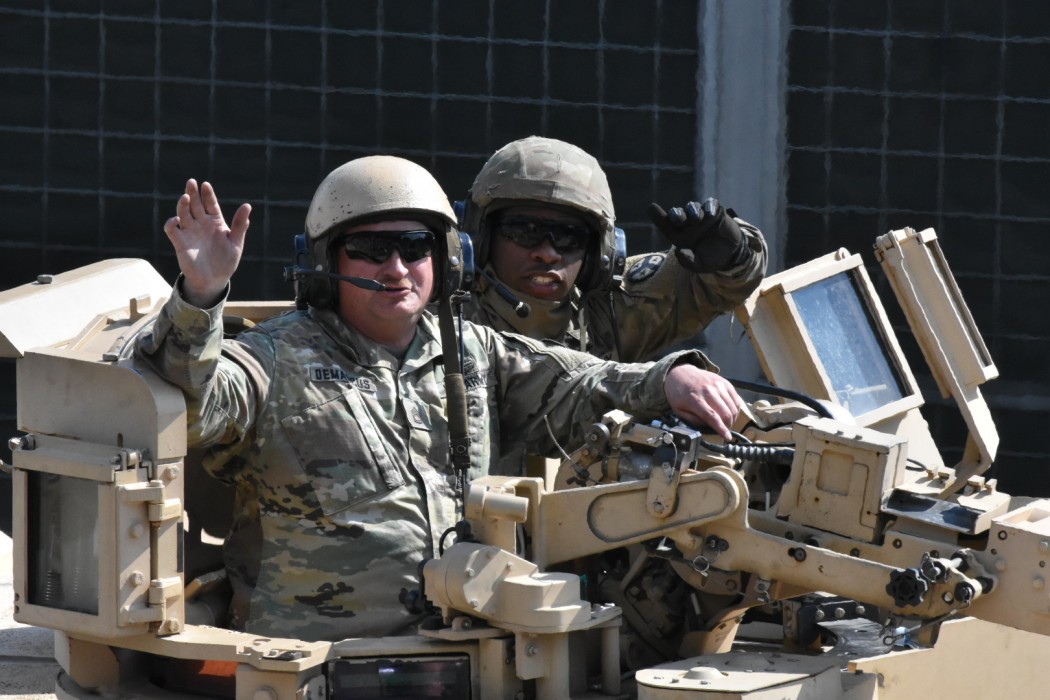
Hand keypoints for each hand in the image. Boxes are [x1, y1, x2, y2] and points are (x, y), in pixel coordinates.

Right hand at [164, 179, 250, 306]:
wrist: (213, 280)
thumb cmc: (226, 261)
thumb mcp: (236, 243)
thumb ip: (240, 225)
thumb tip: (248, 205)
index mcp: (215, 222)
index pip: (210, 204)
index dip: (208, 194)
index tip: (206, 185)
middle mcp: (201, 224)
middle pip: (195, 204)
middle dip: (193, 192)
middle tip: (191, 182)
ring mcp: (190, 232)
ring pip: (183, 213)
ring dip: (182, 204)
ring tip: (186, 197)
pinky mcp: (180, 242)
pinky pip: (172, 229)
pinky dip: (172, 223)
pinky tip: (177, 220)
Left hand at [647, 197, 744, 272]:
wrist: (730, 254)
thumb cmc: (709, 258)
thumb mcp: (699, 265)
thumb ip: (688, 262)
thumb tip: (679, 252)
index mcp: (679, 235)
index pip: (665, 224)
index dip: (658, 216)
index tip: (651, 208)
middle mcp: (687, 223)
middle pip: (677, 213)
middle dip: (676, 214)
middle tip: (679, 219)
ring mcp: (701, 215)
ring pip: (692, 207)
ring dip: (693, 211)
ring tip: (697, 219)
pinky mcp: (715, 210)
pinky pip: (710, 203)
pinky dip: (709, 206)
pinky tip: (710, 214)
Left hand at [664, 363, 743, 439]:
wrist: (680, 373)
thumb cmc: (679, 394)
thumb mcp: (679, 410)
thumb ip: (693, 420)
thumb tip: (708, 427)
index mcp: (695, 399)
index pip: (712, 416)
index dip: (721, 429)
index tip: (727, 437)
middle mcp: (708, 390)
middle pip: (726, 412)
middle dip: (728, 425)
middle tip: (725, 429)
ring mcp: (718, 385)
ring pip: (733, 406)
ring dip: (733, 418)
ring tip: (727, 422)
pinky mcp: (724, 382)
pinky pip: (736, 398)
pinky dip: (736, 408)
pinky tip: (730, 412)